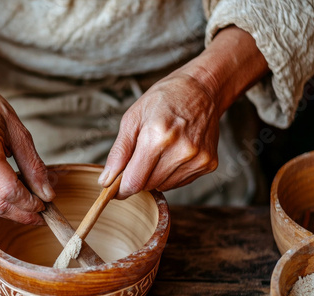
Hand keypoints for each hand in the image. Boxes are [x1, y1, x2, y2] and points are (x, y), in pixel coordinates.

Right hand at [0, 41, 54, 223]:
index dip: (29, 203)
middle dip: (23, 213)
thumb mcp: (18, 130)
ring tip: (30, 206)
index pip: (8, 190)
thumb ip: (33, 165)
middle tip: (41, 213)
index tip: (44, 205)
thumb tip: (46, 193)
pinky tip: (11, 197)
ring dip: (12, 211)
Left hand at [99, 71, 219, 198]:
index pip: (134, 181)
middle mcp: (181, 150)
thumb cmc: (164, 100)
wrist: (201, 89)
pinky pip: (179, 182)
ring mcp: (197, 159)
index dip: (121, 189)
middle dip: (138, 176)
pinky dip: (171, 173)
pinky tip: (174, 152)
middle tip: (140, 155)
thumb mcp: (132, 118)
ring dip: (155, 175)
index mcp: (157, 136)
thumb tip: (106, 180)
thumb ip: (118, 152)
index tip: (115, 187)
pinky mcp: (208, 164)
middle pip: (148, 186)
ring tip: (160, 149)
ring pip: (163, 186)